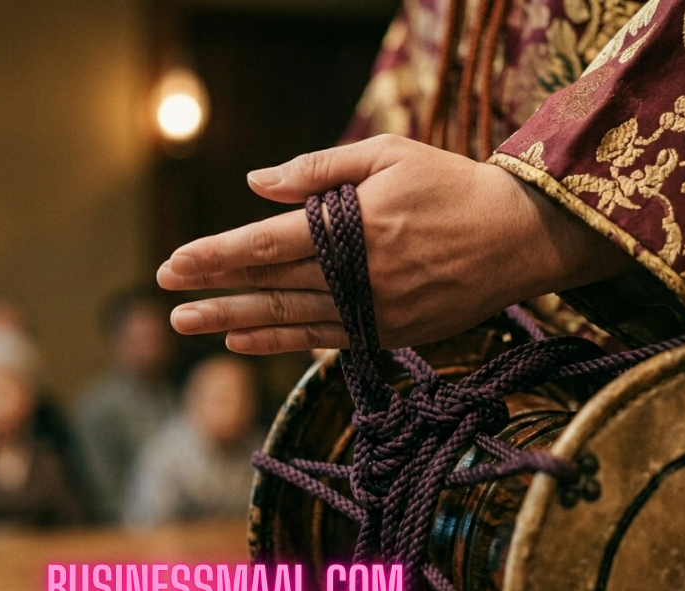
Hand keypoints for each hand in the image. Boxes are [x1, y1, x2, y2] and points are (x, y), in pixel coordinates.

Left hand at [157, 135, 636, 353]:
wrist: (520, 237)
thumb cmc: (451, 186)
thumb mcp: (389, 155)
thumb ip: (318, 171)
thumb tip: (256, 183)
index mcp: (352, 229)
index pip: (264, 247)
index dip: (214, 256)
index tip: (172, 262)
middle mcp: (356, 278)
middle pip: (268, 289)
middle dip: (213, 292)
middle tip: (165, 297)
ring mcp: (372, 312)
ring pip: (289, 321)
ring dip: (234, 323)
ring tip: (187, 325)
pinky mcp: (389, 333)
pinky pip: (322, 341)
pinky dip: (280, 341)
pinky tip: (244, 340)